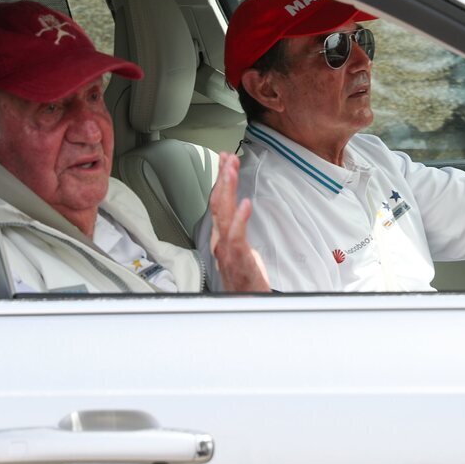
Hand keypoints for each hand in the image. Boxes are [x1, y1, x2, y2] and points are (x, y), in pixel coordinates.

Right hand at [209, 152, 269, 291]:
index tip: (225, 161)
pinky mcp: (238, 259)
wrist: (246, 306)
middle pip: (218, 203)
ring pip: (224, 214)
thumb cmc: (244, 283)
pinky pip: (237, 235)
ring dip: (228, 189)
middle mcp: (220, 241)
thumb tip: (239, 217)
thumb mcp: (241, 253)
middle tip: (226, 157)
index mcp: (221, 238)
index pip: (218, 203)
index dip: (221, 180)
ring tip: (232, 170)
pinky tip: (245, 203)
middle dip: (222, 178)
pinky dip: (240, 218)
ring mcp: (227, 250)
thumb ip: (237, 235)